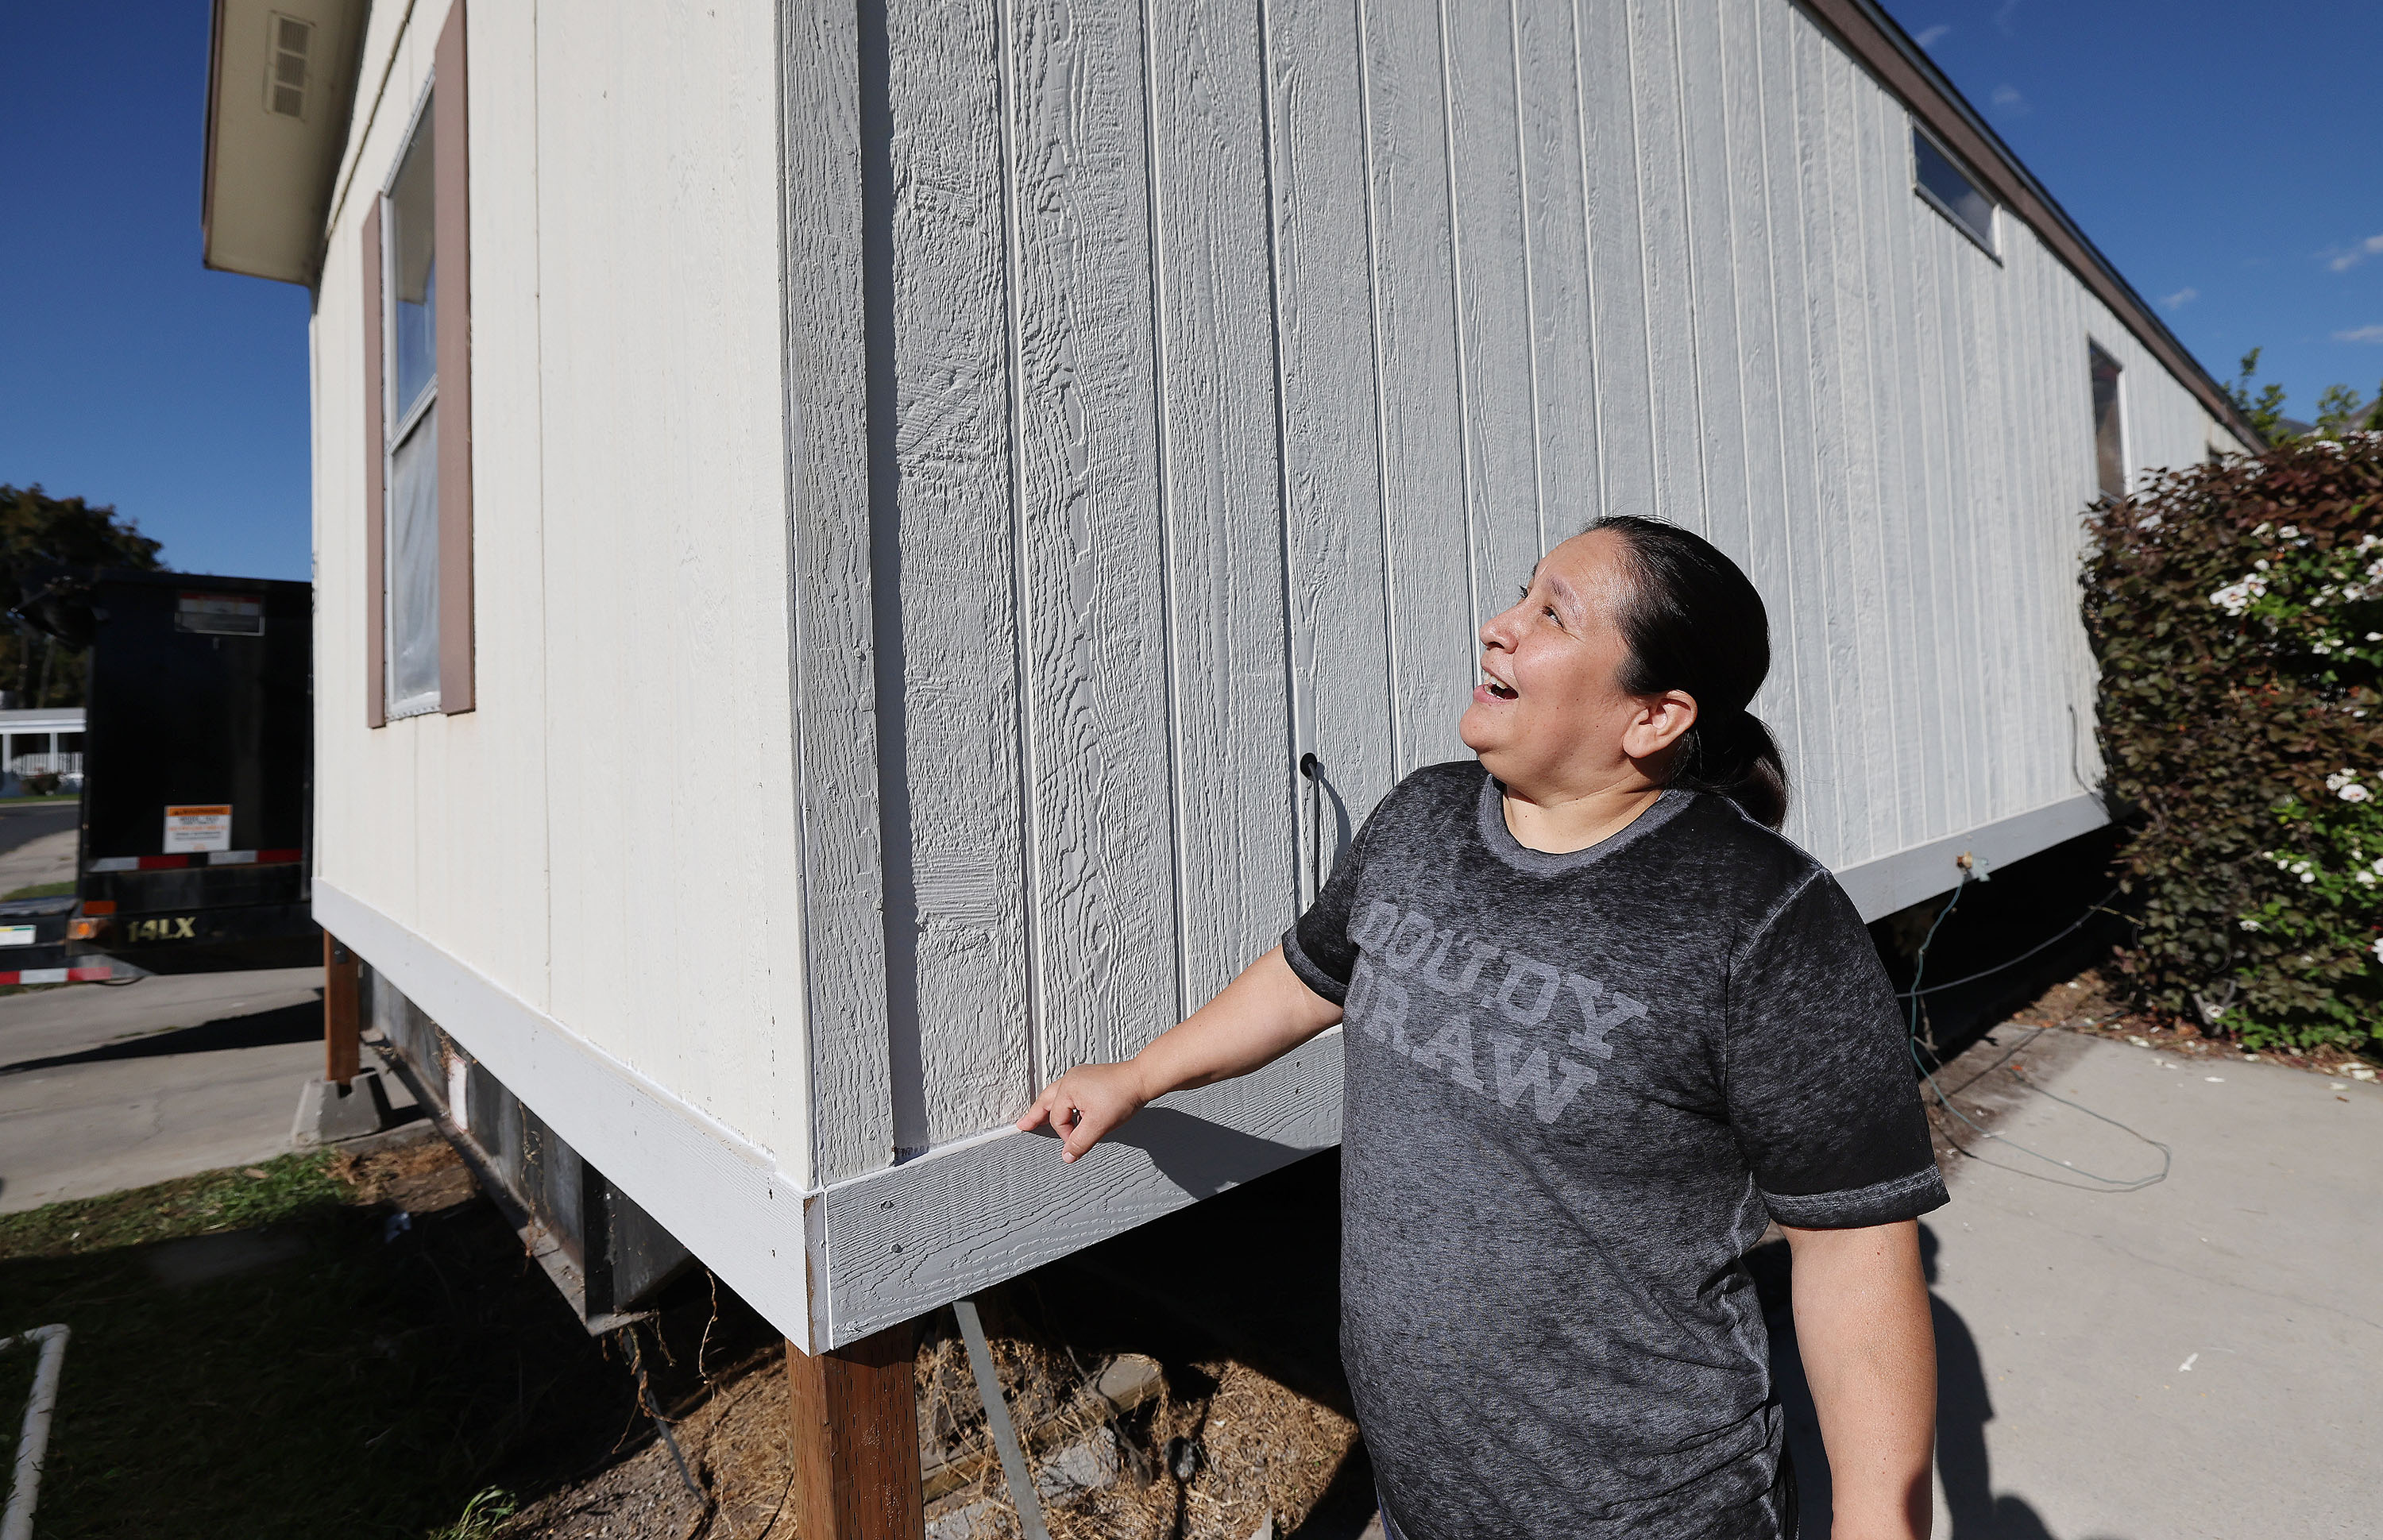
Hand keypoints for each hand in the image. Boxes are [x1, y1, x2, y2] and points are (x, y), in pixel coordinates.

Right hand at [1015, 1060, 1149, 1160]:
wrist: (1141, 1079)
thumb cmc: (1122, 1096)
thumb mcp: (1099, 1125)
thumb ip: (1080, 1141)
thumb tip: (1067, 1155)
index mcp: (1068, 1088)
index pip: (1058, 1119)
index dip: (1066, 1135)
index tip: (1076, 1144)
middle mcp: (1071, 1079)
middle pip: (1046, 1100)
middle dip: (1035, 1114)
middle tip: (1024, 1124)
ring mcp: (1080, 1076)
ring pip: (1057, 1094)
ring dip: (1048, 1107)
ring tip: (1039, 1117)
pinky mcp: (1090, 1077)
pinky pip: (1069, 1091)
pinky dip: (1063, 1102)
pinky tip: (1069, 1110)